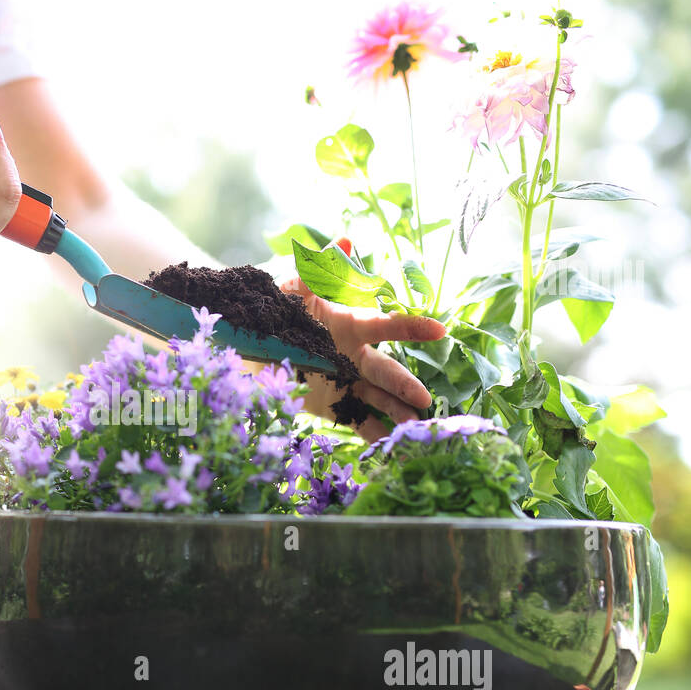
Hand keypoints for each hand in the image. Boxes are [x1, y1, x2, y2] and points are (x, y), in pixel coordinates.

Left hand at [279, 237, 446, 441]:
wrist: (251, 351)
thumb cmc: (277, 316)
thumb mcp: (292, 293)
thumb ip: (317, 271)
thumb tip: (345, 239)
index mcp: (351, 327)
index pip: (387, 327)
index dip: (412, 328)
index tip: (439, 330)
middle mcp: (356, 357)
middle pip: (387, 371)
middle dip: (405, 385)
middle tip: (423, 400)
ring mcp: (348, 384)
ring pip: (379, 399)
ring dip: (397, 413)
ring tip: (412, 429)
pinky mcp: (336, 407)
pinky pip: (359, 422)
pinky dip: (375, 436)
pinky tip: (391, 450)